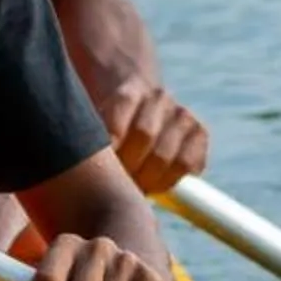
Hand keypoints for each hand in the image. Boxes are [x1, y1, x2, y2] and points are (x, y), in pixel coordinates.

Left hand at [92, 69, 209, 191]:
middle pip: (143, 137)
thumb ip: (88, 144)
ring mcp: (181, 113)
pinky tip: (157, 185)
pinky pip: (189, 164)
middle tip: (117, 184)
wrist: (137, 111)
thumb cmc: (106, 130)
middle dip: (128, 168)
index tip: (100, 171)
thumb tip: (80, 171)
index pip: (117, 125)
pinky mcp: (199, 131)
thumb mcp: (92, 128)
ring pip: (165, 155)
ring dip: (148, 179)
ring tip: (134, 189)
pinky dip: (172, 180)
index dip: (109, 152)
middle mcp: (157, 97)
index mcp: (127, 91)